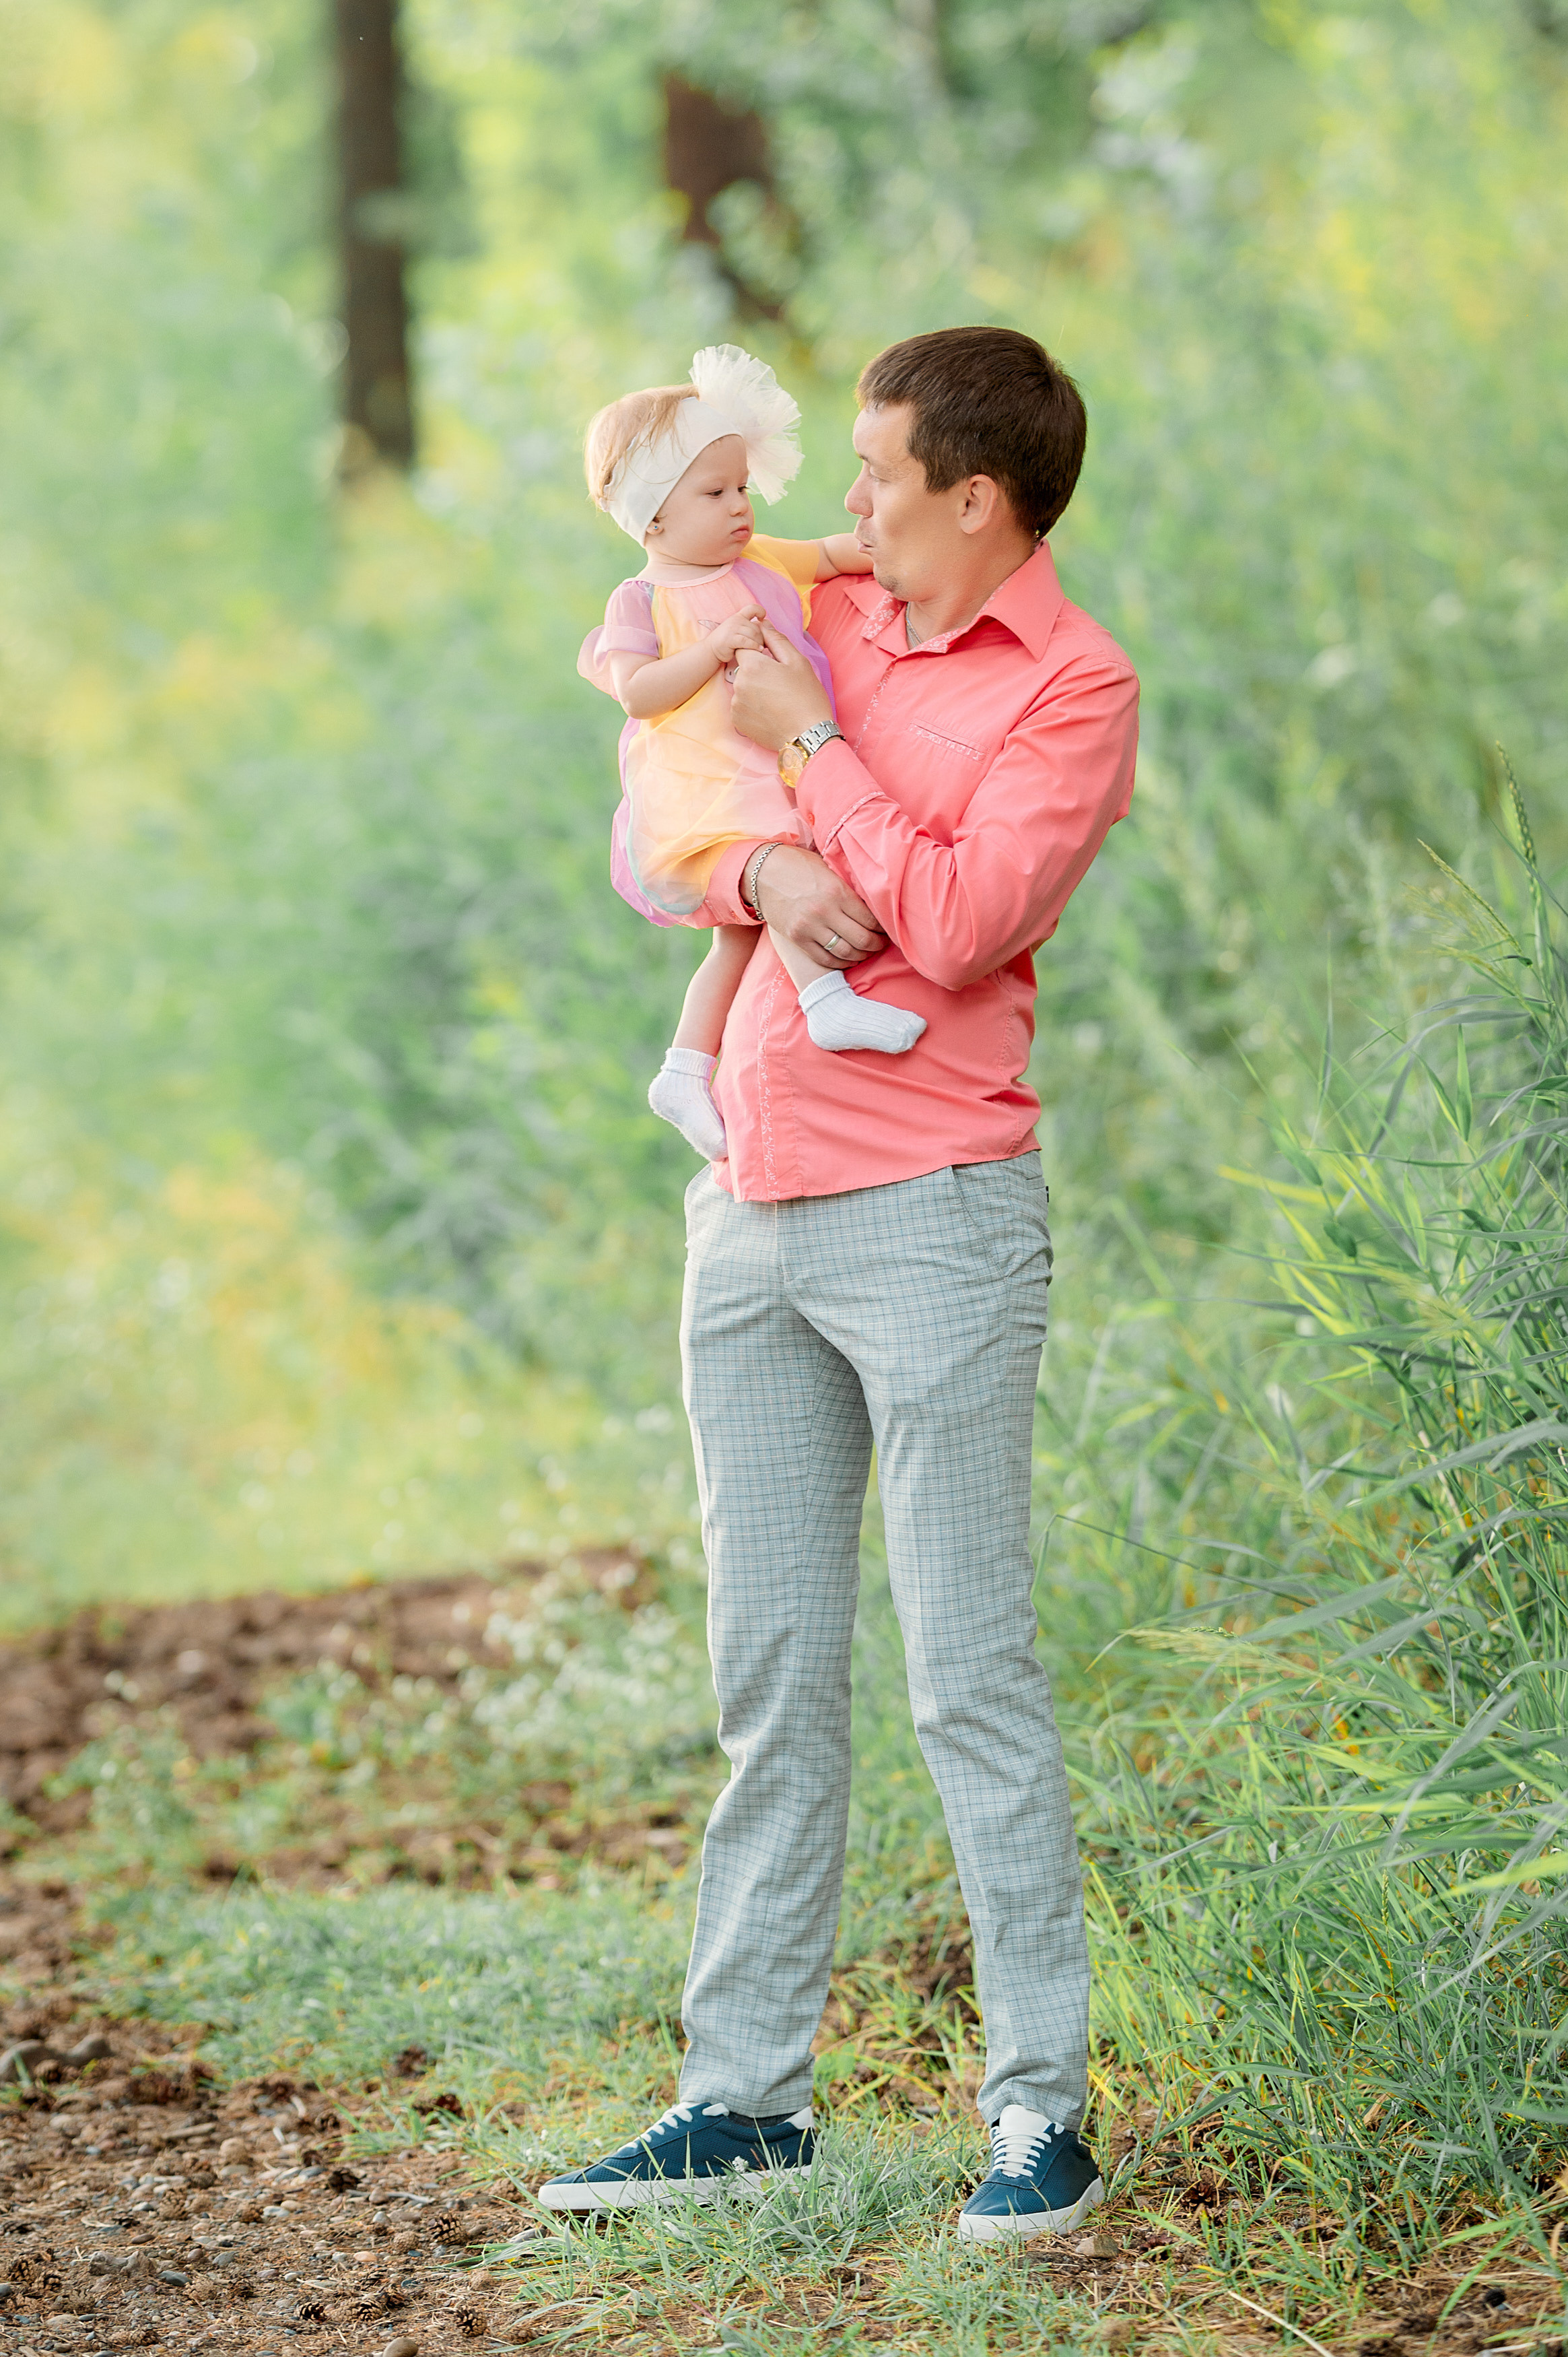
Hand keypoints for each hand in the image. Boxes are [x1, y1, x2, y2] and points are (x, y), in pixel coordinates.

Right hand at [706, 605, 766, 665]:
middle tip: (763, 645)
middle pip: (757, 627)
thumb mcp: (738, 630)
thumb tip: (767, 630)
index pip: (752, 608)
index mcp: (738, 616)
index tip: (762, 619)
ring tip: (760, 649)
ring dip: (759, 643)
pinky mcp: (730, 639)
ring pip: (754, 634)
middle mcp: (735, 620)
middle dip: (762, 637)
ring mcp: (732, 628)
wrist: (711, 650)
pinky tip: (758, 650)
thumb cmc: (728, 642)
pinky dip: (755, 646)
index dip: (760, 611)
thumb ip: (749, 627)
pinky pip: (747, 641)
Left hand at [731, 623, 832, 751]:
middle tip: (779, 683)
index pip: (744, 647)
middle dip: (757, 671)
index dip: (757, 650)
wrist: (808, 735)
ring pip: (742, 688)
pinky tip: (770, 712)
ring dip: (754, 689)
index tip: (771, 661)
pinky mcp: (738, 722)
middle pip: (743, 668)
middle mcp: (739, 684)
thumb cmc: (806, 696)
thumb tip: (763, 624)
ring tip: (776, 700)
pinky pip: (741, 707)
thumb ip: (776, 639)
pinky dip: (752, 707)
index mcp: (752, 665)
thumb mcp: (797, 661)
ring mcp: (736, 705)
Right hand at [753, 845, 884, 965]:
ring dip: (861, 956)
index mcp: (837, 891)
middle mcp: (825, 911)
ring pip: (845, 952)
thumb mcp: (827, 868)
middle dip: (877, 945)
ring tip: (867, 952)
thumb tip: (872, 900)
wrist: (762, 872)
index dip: (883, 928)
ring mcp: (809, 927)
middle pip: (862, 939)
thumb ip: (847, 886)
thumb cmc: (798, 865)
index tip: (887, 929)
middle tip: (882, 944)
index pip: (870, 919)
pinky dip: (840, 963)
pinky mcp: (797, 938)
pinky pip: (824, 958)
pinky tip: (848, 958)